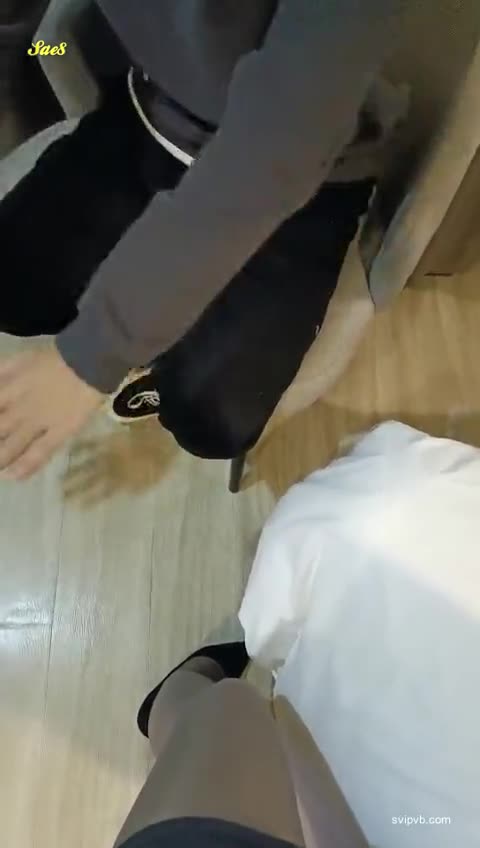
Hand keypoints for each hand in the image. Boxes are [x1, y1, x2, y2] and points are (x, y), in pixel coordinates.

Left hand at [0, 347, 103, 479]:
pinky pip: (39, 453)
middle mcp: (19, 409)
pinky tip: (14, 476)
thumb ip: (2, 372)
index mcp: (8, 390)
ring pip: (11, 446)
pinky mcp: (59, 432)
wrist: (88, 361)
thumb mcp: (20, 360)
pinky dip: (25, 466)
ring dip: (0, 457)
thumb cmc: (55, 358)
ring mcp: (38, 423)